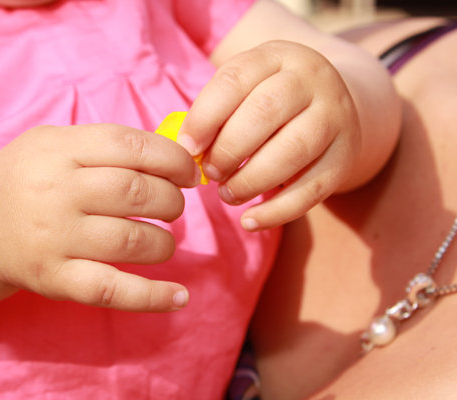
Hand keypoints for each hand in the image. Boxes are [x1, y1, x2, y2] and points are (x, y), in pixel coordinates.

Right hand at [0, 124, 200, 311]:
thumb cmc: (29, 178)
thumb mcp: (54, 142)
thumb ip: (107, 145)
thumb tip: (175, 160)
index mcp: (58, 150)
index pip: (129, 146)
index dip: (171, 159)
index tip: (187, 173)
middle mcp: (55, 192)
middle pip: (136, 192)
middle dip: (171, 201)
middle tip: (172, 207)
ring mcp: (54, 239)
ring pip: (132, 240)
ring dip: (164, 242)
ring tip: (162, 240)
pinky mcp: (55, 279)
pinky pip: (112, 290)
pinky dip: (152, 297)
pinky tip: (179, 297)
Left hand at [178, 40, 360, 230]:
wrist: (332, 102)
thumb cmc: (269, 100)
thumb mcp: (245, 89)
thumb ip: (216, 113)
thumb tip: (188, 151)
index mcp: (277, 55)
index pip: (235, 80)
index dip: (205, 117)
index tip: (188, 147)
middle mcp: (312, 79)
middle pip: (264, 112)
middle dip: (227, 150)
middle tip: (210, 172)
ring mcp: (335, 116)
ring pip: (292, 151)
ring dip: (250, 181)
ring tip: (227, 194)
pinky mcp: (346, 155)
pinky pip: (313, 190)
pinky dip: (277, 211)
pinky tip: (250, 220)